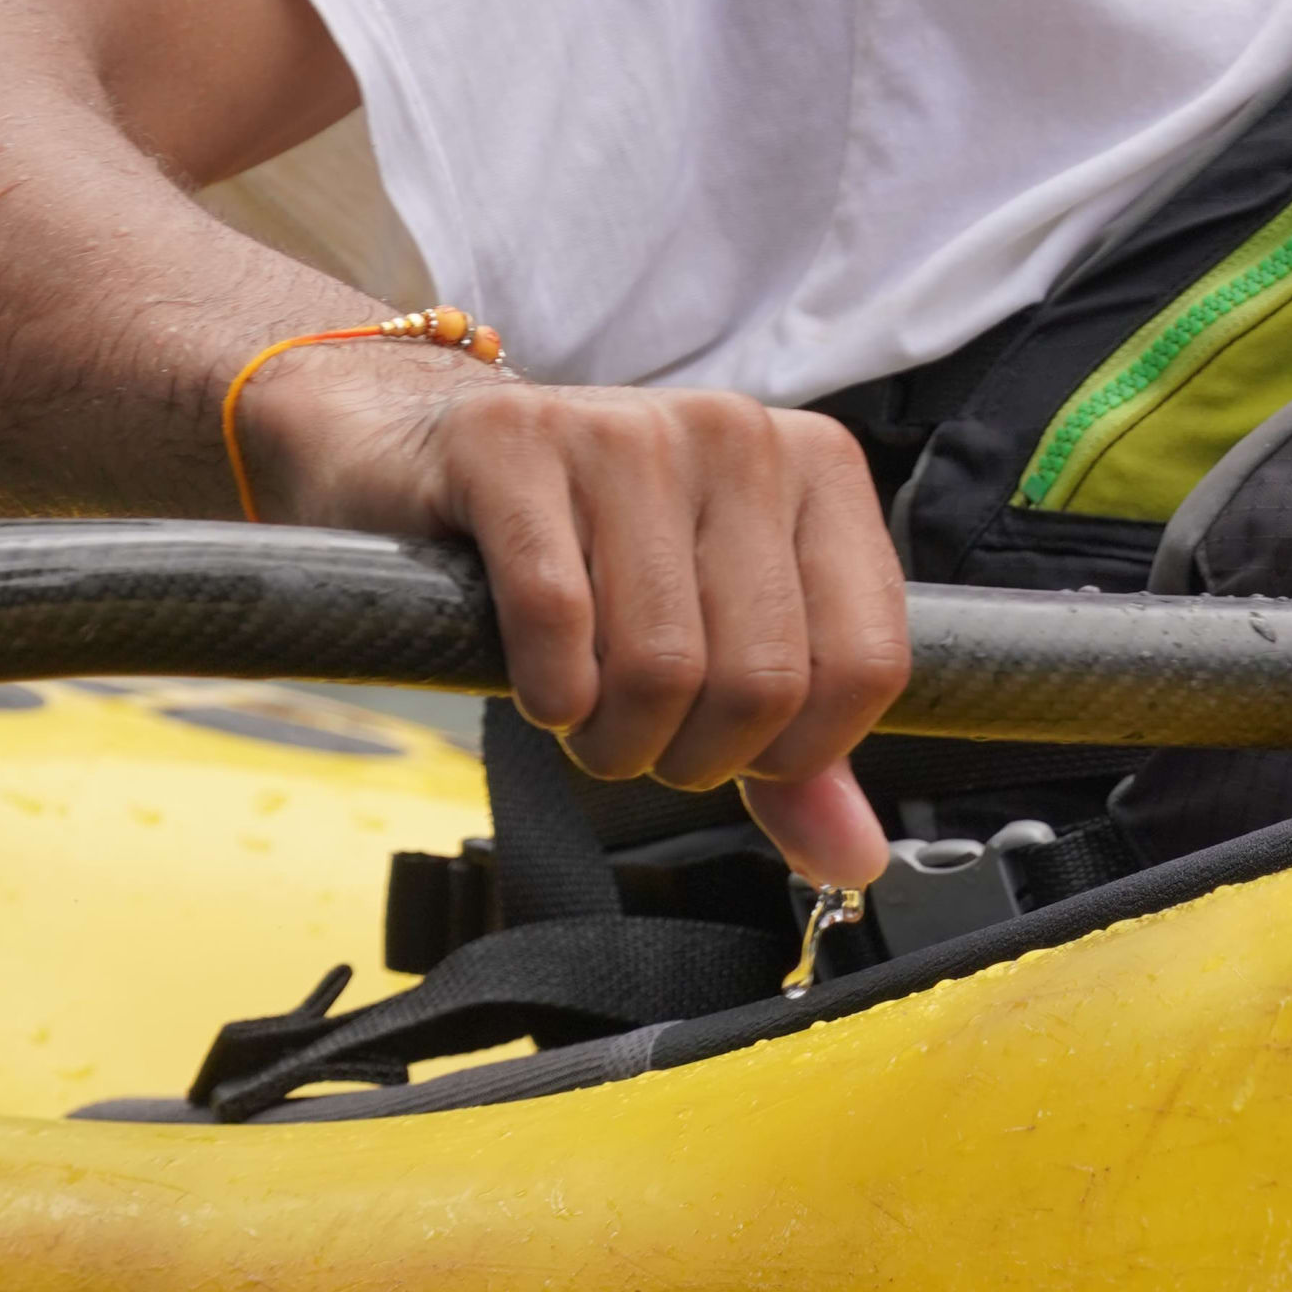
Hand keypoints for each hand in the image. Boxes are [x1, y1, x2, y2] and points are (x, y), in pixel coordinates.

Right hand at [244, 346, 910, 878]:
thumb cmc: (593, 550)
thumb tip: (853, 862)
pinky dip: (548, 689)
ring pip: (661, 663)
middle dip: (691, 756)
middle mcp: (739, 435)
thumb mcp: (717, 641)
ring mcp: (629, 429)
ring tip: (587, 715)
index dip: (797, 754)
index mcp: (819, 471)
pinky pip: (556, 615)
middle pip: (760, 679)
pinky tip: (542, 683)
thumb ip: (795, 753)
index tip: (737, 754)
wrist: (425, 450)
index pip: (866, 664)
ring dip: (614, 737)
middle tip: (641, 741)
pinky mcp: (515, 443)